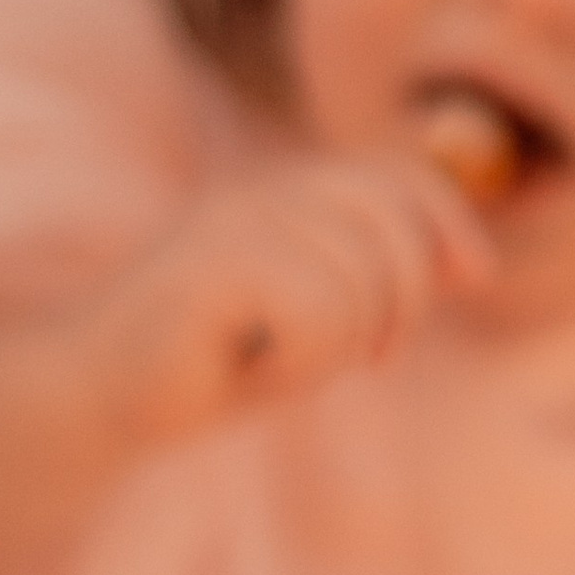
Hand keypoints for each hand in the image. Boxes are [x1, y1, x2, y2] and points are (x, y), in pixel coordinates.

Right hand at [96, 157, 494, 447]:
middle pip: (392, 227)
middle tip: (371, 357)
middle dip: (404, 302)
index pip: (397, 177)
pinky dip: (301, 363)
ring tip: (275, 361)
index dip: (448, 221)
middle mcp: (262, 194)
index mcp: (287, 194)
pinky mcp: (214, 267)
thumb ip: (381, 280)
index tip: (474, 277)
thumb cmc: (212, 362)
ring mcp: (235, 224)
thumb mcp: (315, 316)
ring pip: (361, 284)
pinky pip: (320, 316)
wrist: (99, 398)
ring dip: (336, 348)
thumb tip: (472, 264)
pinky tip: (247, 369)